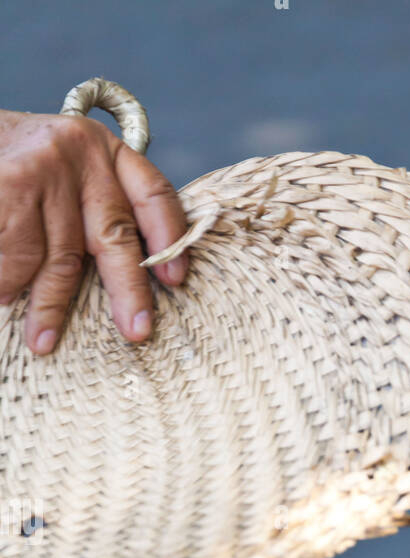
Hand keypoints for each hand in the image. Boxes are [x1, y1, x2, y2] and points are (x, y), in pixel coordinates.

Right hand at [0, 108, 187, 352]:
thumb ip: (99, 211)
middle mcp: (82, 151)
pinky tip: (5, 299)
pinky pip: (19, 250)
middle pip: (115, 234)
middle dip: (128, 291)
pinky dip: (10, 280)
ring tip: (41, 339)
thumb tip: (135, 284)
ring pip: (60, 256)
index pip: (153, 193)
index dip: (169, 237)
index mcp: (108, 152)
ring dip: (48, 304)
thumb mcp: (70, 177)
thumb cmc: (22, 168)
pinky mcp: (11, 180)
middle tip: (136, 333)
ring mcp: (46, 164)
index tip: (176, 280)